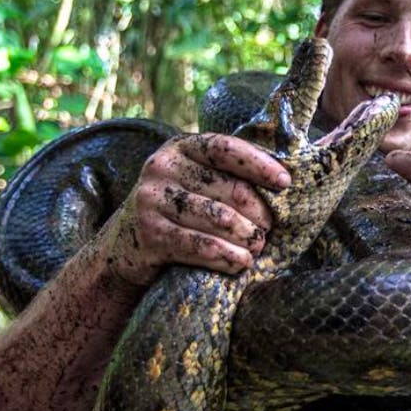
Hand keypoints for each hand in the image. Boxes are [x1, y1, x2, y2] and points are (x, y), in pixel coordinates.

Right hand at [96, 133, 290, 284]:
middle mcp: (162, 167)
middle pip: (228, 189)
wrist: (125, 244)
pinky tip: (240, 263)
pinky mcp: (150, 233)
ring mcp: (152, 200)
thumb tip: (285, 180)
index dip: (259, 164)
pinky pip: (199, 246)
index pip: (225, 148)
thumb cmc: (178, 209)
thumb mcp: (194, 180)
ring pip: (218, 219)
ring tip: (257, 247)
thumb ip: (226, 174)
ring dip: (246, 238)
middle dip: (257, 213)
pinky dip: (226, 256)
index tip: (285, 183)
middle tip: (269, 230)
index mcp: (181, 147)